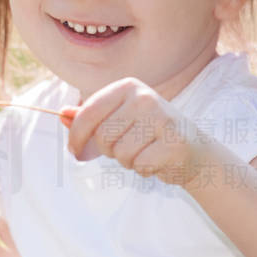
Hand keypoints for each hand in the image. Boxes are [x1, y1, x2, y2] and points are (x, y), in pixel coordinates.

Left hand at [64, 77, 208, 187]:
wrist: (195, 150)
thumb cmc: (149, 134)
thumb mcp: (119, 119)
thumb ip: (90, 117)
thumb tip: (62, 114)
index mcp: (128, 87)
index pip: (88, 113)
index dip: (76, 136)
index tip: (74, 150)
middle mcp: (145, 98)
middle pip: (103, 136)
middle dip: (109, 150)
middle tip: (127, 147)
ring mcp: (162, 119)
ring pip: (120, 153)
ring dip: (128, 161)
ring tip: (145, 151)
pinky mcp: (174, 143)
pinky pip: (140, 165)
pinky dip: (144, 169)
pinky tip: (157, 160)